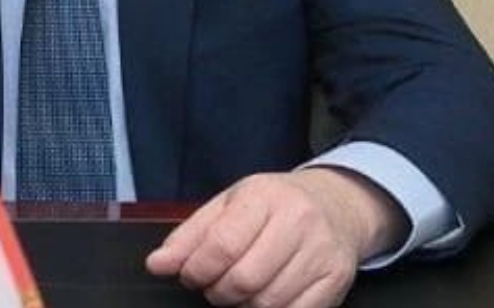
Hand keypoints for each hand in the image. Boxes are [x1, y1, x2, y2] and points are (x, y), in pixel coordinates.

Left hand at [145, 168, 405, 307]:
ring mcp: (322, 252)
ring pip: (268, 302)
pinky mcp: (337, 280)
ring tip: (239, 289)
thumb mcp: (228, 205)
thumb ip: (190, 235)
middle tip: (214, 285)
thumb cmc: (273, 205)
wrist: (337, 204)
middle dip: (218, 291)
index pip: (222, 245)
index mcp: (264, 196)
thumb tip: (157, 265)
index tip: (190, 275)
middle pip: (244, 279)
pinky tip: (263, 297)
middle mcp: (298, 221)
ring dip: (242, 305)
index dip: (197, 269)